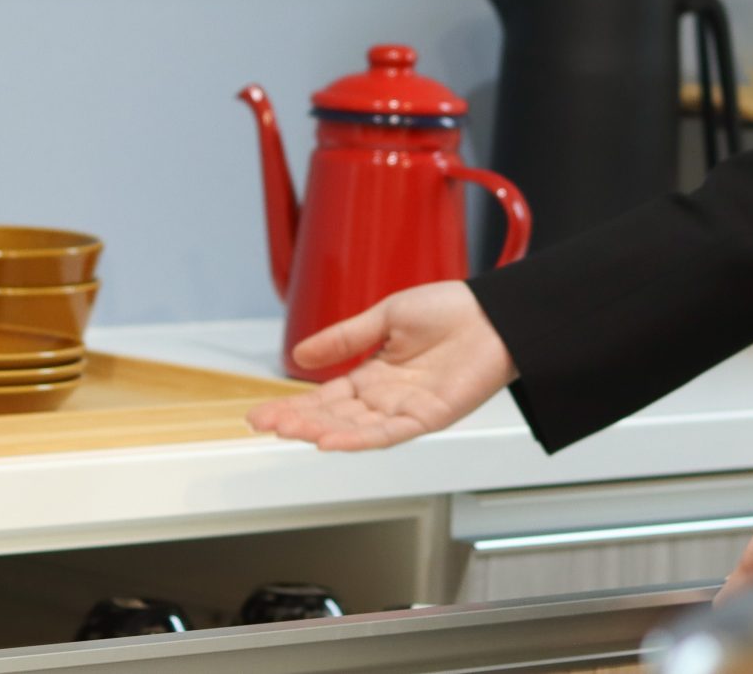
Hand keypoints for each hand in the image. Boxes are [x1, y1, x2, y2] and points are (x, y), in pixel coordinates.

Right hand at [245, 281, 517, 450]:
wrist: (492, 313)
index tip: (260, 414)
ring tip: (287, 430)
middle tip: (262, 423)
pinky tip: (330, 440)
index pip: (326, 398)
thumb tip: (300, 354)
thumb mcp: (386, 317)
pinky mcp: (428, 416)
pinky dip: (357, 439)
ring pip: (354, 429)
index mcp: (374, 376)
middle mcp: (386, 399)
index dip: (293, 406)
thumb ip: (345, 339)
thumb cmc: (450, 310)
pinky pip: (387, 434)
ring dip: (319, 431)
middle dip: (296, 421)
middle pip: (333, 417)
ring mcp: (406, 410)